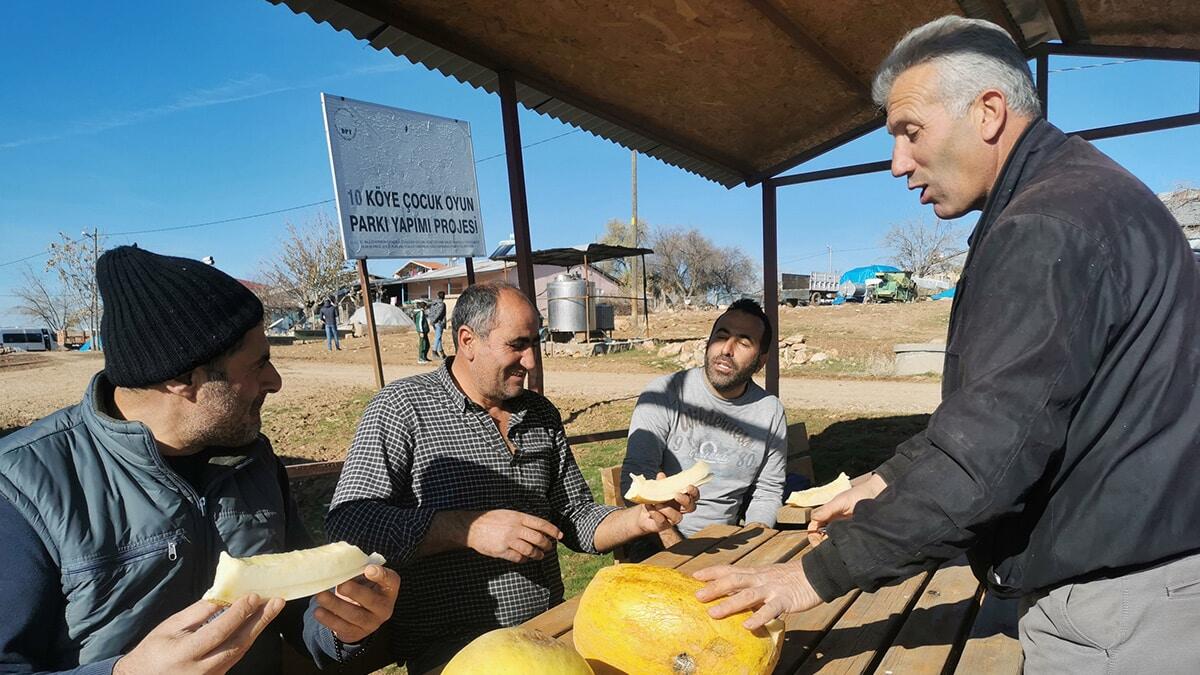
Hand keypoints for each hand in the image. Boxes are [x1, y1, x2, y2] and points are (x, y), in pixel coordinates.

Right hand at [114, 595, 284, 674]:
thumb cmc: (152, 651)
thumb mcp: (169, 627)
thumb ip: (196, 613)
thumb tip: (223, 597)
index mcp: (185, 653)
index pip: (218, 632)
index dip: (238, 614)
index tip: (253, 596)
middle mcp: (200, 670)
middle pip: (237, 644)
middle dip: (260, 621)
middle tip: (277, 602)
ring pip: (240, 652)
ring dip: (257, 629)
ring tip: (271, 609)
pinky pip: (234, 658)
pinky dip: (246, 640)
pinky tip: (255, 625)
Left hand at [314, 564, 400, 643]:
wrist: (361, 614)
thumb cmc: (363, 589)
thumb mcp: (366, 578)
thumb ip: (359, 570)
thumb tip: (339, 564)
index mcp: (389, 589)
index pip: (391, 580)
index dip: (380, 575)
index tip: (368, 569)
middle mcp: (384, 608)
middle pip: (372, 601)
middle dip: (355, 593)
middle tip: (341, 586)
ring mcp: (371, 623)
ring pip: (354, 615)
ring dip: (335, 605)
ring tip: (321, 596)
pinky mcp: (356, 633)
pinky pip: (342, 627)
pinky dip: (328, 619)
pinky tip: (318, 611)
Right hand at [465, 509, 562, 562]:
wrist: (472, 527)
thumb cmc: (491, 519)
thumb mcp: (508, 514)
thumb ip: (522, 520)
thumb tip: (539, 528)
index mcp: (518, 517)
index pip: (541, 523)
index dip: (553, 530)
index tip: (560, 536)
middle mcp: (515, 528)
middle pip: (538, 538)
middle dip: (547, 545)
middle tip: (549, 548)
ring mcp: (508, 540)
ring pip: (530, 550)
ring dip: (538, 555)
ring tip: (540, 556)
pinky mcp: (502, 551)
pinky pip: (518, 558)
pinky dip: (524, 559)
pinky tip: (525, 559)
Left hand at [635, 473, 698, 534]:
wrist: (641, 514)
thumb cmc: (653, 500)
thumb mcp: (656, 489)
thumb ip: (660, 483)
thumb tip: (661, 475)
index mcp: (682, 499)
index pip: (694, 496)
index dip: (694, 492)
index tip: (688, 487)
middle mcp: (680, 510)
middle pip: (691, 507)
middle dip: (686, 501)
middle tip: (676, 495)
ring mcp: (672, 519)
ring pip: (677, 517)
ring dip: (667, 509)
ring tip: (657, 503)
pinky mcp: (663, 526)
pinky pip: (662, 521)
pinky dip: (655, 513)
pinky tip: (649, 506)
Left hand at [693, 561, 821, 629]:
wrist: (817, 574)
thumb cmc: (790, 578)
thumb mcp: (767, 577)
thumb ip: (751, 585)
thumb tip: (732, 594)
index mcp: (755, 572)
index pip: (730, 569)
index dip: (712, 571)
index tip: (694, 575)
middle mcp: (760, 578)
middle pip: (734, 580)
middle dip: (714, 588)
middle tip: (697, 596)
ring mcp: (772, 589)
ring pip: (748, 595)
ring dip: (729, 604)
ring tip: (713, 613)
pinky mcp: (784, 600)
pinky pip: (770, 610)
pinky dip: (758, 618)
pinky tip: (748, 626)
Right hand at [807, 473, 886, 546]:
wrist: (878, 493)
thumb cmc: (859, 494)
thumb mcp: (841, 501)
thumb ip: (827, 509)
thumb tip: (814, 519)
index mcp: (828, 515)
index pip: (814, 527)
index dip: (813, 535)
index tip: (816, 541)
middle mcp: (834, 523)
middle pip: (821, 536)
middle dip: (820, 543)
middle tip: (825, 548)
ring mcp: (844, 529)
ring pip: (832, 541)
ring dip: (830, 546)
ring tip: (834, 548)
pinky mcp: (854, 534)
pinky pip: (845, 542)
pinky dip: (842, 546)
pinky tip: (844, 548)